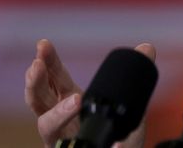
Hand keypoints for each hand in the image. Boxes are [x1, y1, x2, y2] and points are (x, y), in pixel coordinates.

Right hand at [25, 39, 155, 147]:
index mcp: (68, 100)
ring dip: (57, 113)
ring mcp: (61, 139)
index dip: (48, 61)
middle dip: (36, 81)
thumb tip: (147, 48)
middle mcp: (58, 119)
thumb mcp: (127, 100)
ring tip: (76, 100)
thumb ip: (134, 74)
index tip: (44, 44)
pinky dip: (99, 145)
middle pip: (38, 98)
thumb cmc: (119, 132)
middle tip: (37, 65)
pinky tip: (114, 142)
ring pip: (47, 126)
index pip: (53, 77)